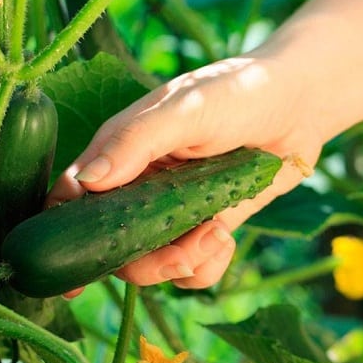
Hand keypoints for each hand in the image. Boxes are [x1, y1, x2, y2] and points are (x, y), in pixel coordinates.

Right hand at [46, 55, 325, 295]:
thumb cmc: (238, 92)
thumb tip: (86, 182)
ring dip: (181, 262)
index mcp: (119, 151)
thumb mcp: (185, 109)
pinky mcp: (203, 226)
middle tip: (182, 253)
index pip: (73, 196)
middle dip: (144, 261)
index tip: (71, 270)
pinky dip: (207, 264)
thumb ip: (135, 141)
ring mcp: (170, 209)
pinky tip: (225, 235)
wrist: (300, 105)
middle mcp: (137, 184)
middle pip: (110, 245)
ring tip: (216, 233)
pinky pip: (190, 269)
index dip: (62, 234)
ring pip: (149, 263)